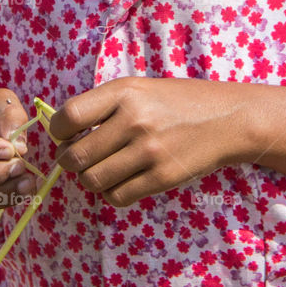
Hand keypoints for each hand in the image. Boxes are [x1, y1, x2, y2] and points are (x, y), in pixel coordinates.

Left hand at [50, 77, 245, 207]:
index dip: (58, 132)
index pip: (69, 117)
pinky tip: (123, 180)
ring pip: (93, 181)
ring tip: (101, 170)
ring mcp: (149, 151)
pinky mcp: (162, 177)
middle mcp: (134, 120)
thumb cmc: (177, 102)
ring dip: (90, 179)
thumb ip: (104, 107)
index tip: (65, 136)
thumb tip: (63, 135)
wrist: (227, 119)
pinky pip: (118, 196)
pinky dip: (113, 192)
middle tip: (78, 159)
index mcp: (124, 92)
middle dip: (69, 162)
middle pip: (75, 156)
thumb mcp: (140, 89)